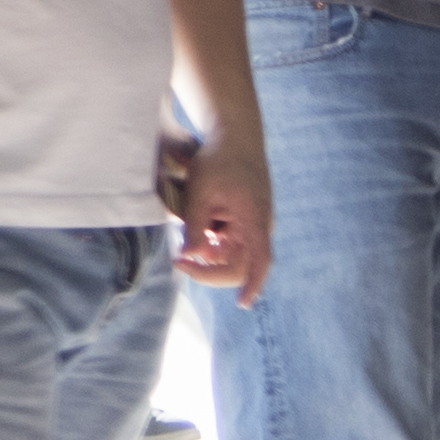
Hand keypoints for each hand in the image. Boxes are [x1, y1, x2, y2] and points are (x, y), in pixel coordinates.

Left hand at [162, 121, 276, 300]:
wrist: (234, 136)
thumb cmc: (217, 161)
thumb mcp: (200, 194)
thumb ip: (196, 228)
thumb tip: (191, 256)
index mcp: (254, 222)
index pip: (259, 264)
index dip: (252, 286)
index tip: (242, 304)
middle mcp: (260, 227)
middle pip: (238, 264)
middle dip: (209, 268)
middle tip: (179, 261)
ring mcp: (254, 223)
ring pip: (231, 252)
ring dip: (208, 250)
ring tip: (187, 227)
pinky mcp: (246, 218)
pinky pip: (230, 239)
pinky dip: (212, 238)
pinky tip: (200, 222)